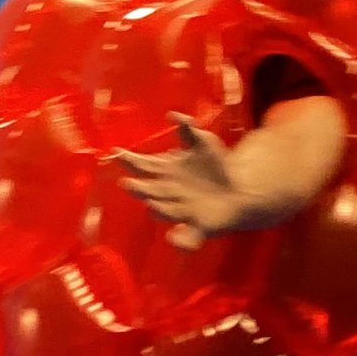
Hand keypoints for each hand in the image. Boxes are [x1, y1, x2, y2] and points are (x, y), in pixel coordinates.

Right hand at [118, 117, 245, 249]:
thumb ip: (188, 129)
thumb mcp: (203, 142)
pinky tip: (174, 238)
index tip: (116, 152)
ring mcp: (183, 210)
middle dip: (138, 188)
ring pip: (164, 211)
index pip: (144, 165)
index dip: (129, 160)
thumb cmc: (216, 165)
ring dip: (156, 209)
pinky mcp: (200, 226)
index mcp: (167, 172)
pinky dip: (181, 241)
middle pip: (149, 190)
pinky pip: (189, 237)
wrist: (240, 189)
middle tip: (127, 183)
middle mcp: (169, 192)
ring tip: (151, 205)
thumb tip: (172, 114)